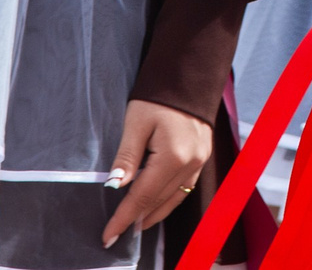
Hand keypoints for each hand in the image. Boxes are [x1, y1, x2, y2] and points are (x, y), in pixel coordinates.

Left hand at [101, 100, 212, 246]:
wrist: (190, 75)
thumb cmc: (159, 95)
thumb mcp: (136, 122)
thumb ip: (127, 156)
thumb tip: (115, 185)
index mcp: (173, 155)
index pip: (143, 196)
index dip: (124, 217)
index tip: (109, 235)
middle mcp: (190, 162)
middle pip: (159, 200)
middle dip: (136, 218)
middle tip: (116, 234)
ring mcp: (200, 160)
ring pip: (174, 198)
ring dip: (154, 213)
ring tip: (135, 224)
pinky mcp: (203, 155)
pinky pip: (185, 187)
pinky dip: (169, 199)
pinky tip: (157, 204)